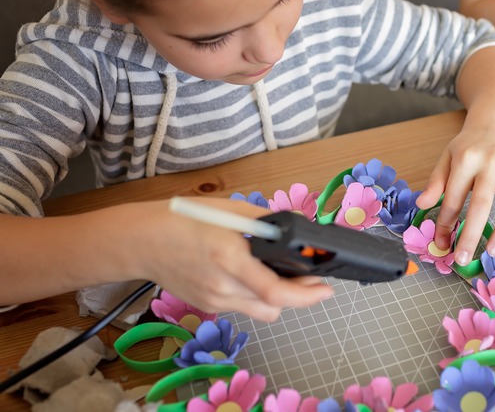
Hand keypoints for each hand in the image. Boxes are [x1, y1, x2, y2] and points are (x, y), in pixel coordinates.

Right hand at [121, 198, 332, 320]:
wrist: (140, 241)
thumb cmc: (182, 219)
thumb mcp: (228, 210)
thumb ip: (264, 222)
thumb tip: (293, 229)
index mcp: (229, 257)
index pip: (275, 290)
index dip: (306, 295)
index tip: (325, 289)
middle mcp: (223, 286)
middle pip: (275, 307)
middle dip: (298, 294)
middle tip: (308, 278)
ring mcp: (214, 300)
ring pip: (261, 311)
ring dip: (276, 297)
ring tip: (279, 274)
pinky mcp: (207, 306)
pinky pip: (243, 307)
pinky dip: (254, 295)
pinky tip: (250, 275)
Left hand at [416, 112, 494, 266]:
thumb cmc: (469, 145)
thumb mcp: (446, 158)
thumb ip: (435, 182)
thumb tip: (422, 205)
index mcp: (466, 159)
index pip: (452, 197)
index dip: (445, 223)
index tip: (442, 243)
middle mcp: (491, 163)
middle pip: (481, 204)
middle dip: (471, 235)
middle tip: (463, 258)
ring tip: (491, 251)